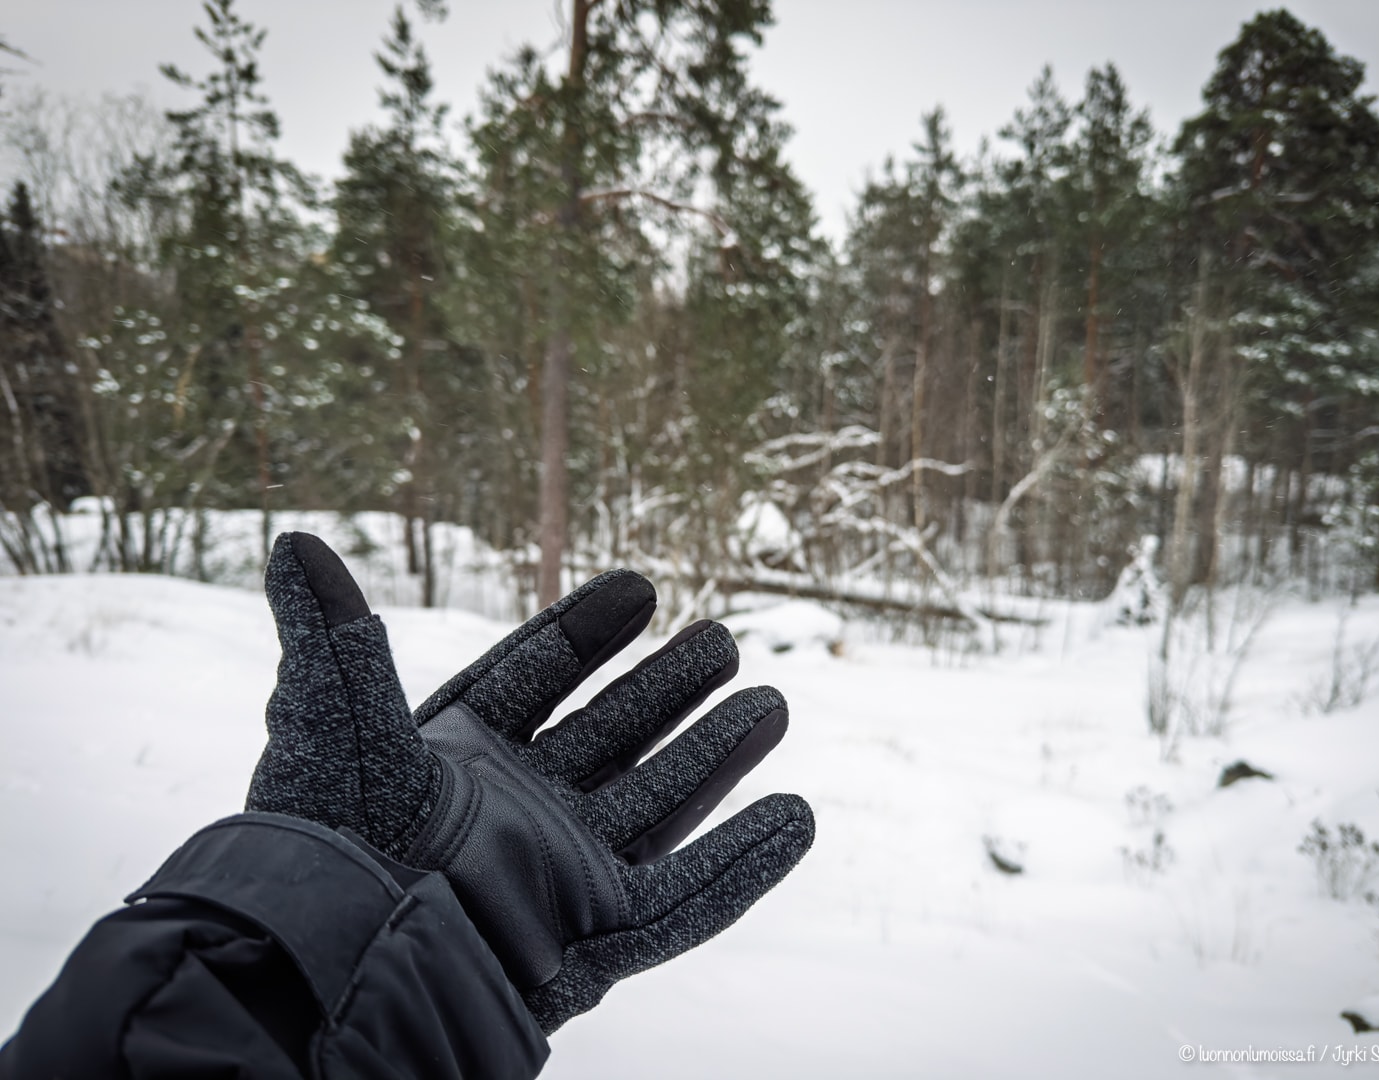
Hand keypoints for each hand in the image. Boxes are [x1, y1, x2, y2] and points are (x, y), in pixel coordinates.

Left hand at [247, 533, 814, 1032]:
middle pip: (609, 739)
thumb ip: (334, 639)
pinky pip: (686, 903)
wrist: (340, 965)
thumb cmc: (327, 848)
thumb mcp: (333, 725)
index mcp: (453, 762)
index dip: (585, 633)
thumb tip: (295, 543)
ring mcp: (557, 877)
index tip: (640, 587)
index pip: (532, 681)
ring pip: (658, 807)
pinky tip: (796, 818)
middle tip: (724, 639)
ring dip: (719, 760)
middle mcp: (513, 815)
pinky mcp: (593, 938)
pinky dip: (744, 866)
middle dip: (668, 691)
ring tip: (772, 705)